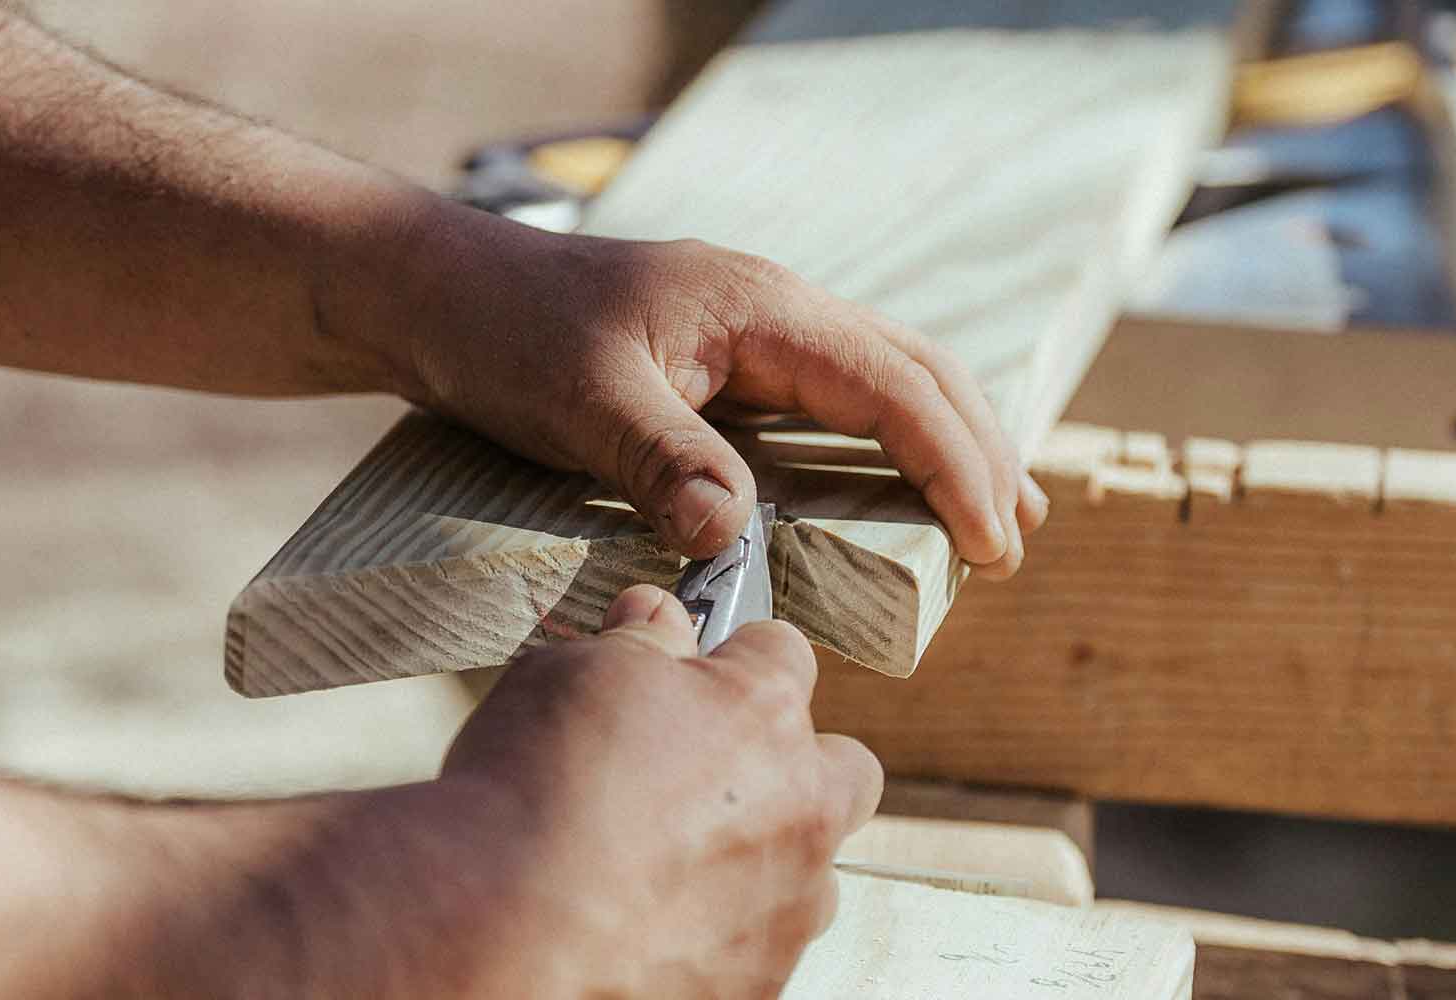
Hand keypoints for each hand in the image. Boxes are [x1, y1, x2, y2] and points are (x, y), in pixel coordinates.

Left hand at [387, 211, 1048, 576]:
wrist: (439, 293)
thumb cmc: (504, 335)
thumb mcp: (578, 403)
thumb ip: (662, 462)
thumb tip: (735, 538)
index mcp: (761, 308)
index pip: (894, 386)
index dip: (954, 466)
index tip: (992, 543)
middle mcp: (776, 309)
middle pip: (918, 371)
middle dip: (980, 454)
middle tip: (1017, 545)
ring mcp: (757, 330)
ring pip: (888, 376)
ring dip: (950, 442)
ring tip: (1000, 516)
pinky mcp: (730, 360)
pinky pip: (839, 395)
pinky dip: (891, 439)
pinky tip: (901, 484)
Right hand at [434, 585, 883, 997]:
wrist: (499, 931)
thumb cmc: (529, 793)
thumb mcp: (570, 675)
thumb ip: (636, 642)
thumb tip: (657, 616)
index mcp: (764, 714)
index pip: (783, 653)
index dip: (733, 658)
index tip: (695, 673)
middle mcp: (800, 809)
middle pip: (843, 770)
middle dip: (794, 764)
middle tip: (707, 774)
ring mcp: (788, 907)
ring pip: (808, 872)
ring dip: (759, 860)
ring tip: (665, 866)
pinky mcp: (758, 984)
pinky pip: (759, 945)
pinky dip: (718, 933)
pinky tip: (646, 924)